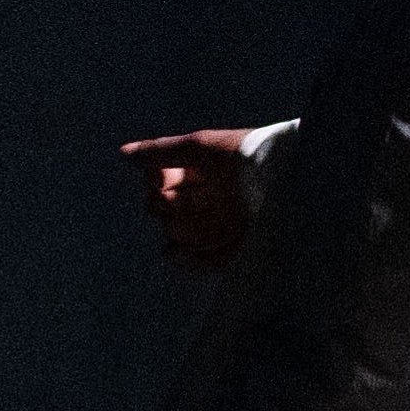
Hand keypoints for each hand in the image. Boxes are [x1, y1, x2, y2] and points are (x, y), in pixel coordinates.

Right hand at [118, 128, 259, 271]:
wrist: (285, 178)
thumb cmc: (244, 155)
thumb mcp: (199, 148)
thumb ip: (160, 152)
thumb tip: (124, 154)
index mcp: (200, 173)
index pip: (160, 183)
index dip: (157, 182)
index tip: (163, 178)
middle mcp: (207, 198)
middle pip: (163, 210)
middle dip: (167, 206)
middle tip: (184, 200)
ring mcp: (219, 225)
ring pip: (178, 234)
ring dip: (183, 228)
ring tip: (203, 221)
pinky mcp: (234, 249)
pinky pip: (201, 262)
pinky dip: (189, 260)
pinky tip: (179, 254)